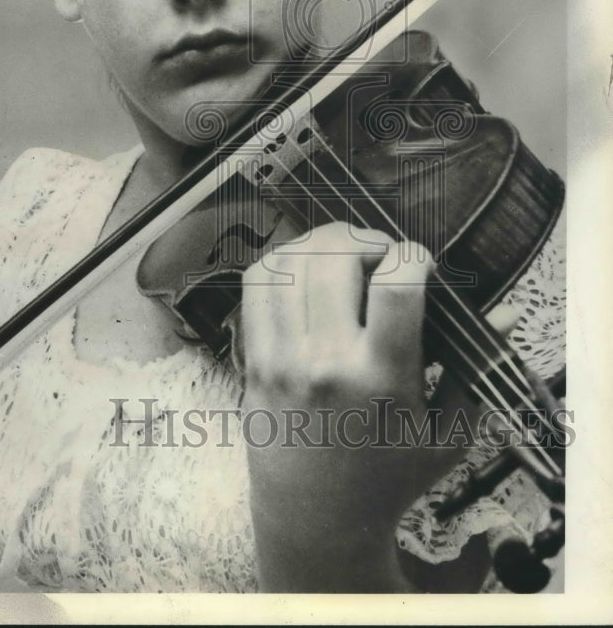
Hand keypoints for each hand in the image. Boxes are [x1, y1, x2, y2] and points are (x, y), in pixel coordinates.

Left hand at [240, 222, 462, 590]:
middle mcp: (326, 362)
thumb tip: (505, 313)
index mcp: (381, 379)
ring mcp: (282, 358)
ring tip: (346, 255)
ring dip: (324, 242)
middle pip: (336, 257)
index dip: (414, 255)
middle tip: (382, 256)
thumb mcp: (448, 433)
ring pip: (292, 261)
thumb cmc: (389, 476)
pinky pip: (257, 282)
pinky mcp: (253, 358)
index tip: (421, 264)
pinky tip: (308, 270)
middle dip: (367, 239)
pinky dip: (283, 260)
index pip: (396, 285)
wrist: (315, 519)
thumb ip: (474, 369)